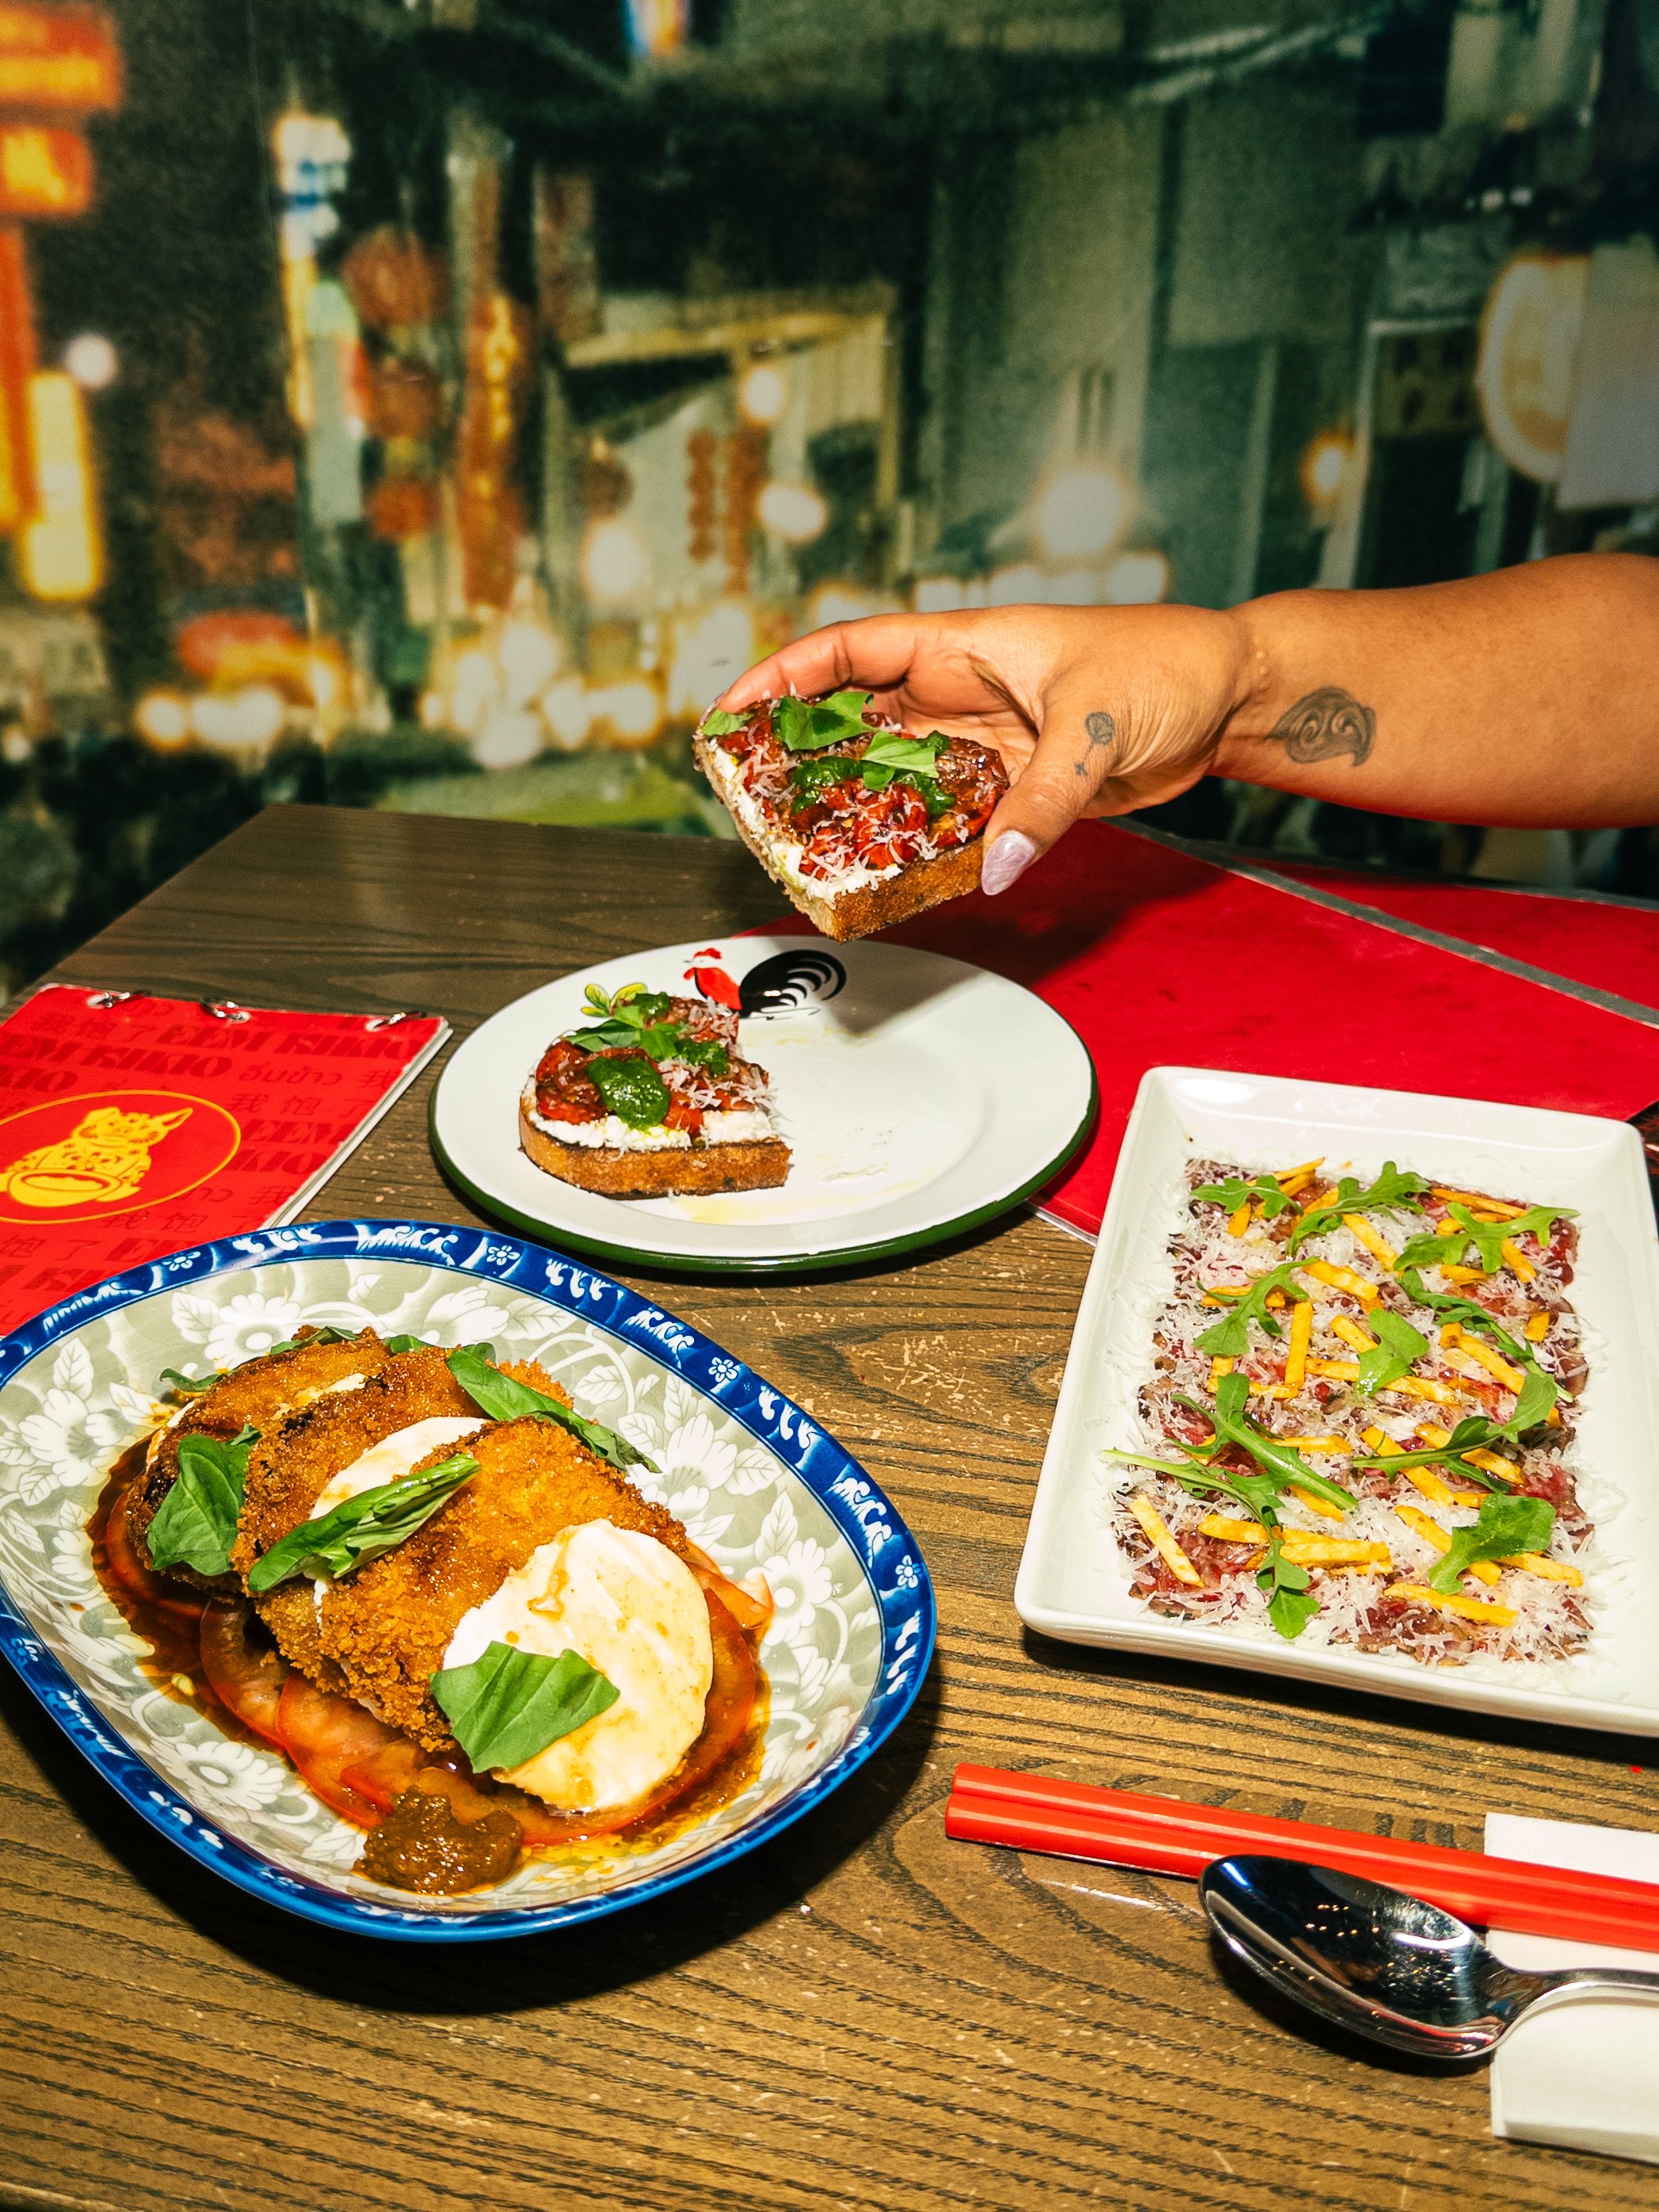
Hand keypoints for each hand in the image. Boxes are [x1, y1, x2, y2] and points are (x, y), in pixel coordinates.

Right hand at [716, 604, 1252, 891]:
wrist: (1229, 697)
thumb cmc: (1167, 669)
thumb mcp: (1095, 730)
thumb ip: (1040, 802)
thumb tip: (996, 865)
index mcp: (966, 647)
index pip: (851, 652)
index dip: (784, 678)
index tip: (732, 711)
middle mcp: (962, 692)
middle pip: (857, 719)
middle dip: (801, 752)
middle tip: (751, 797)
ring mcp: (984, 741)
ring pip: (896, 773)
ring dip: (857, 806)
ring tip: (807, 846)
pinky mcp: (1013, 784)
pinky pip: (948, 815)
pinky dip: (920, 842)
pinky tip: (892, 872)